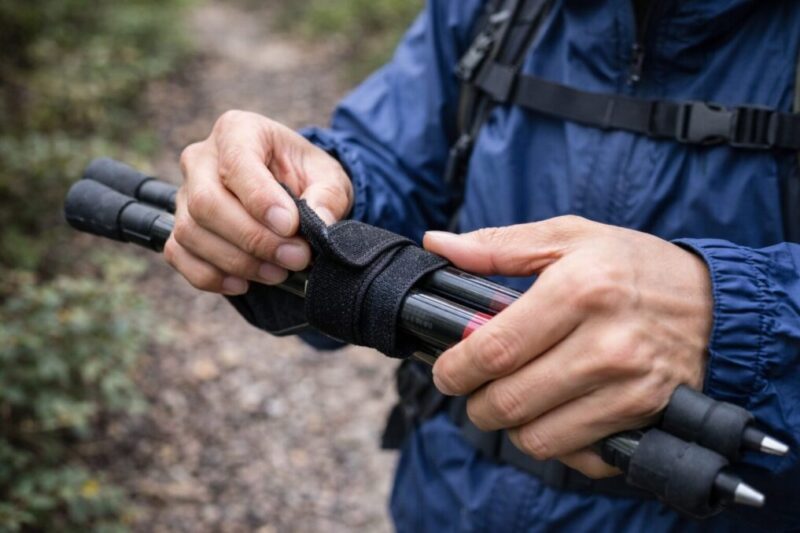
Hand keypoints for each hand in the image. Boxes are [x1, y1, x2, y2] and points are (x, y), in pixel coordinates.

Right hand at [165, 110, 353, 294]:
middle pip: (207, 202)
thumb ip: (327, 197)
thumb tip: (319, 223)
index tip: (290, 227)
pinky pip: (179, 255)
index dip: (261, 200)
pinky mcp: (180, 226)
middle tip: (295, 257)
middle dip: (253, 239)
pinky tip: (244, 283)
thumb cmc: (306, 176)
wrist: (292, 189)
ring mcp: (184, 193)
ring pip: (191, 232)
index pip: (237, 163)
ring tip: (278, 271)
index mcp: (238, 130)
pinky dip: (210, 276)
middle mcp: (201, 158)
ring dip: (238, 262)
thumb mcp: (329, 177)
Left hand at [424, 216, 712, 477]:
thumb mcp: (569, 238)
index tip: (445, 371)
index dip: (455, 369)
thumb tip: (439, 243)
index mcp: (579, 290)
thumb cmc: (634, 267)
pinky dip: (556, 444)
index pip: (494, 349)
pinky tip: (555, 415)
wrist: (716, 304)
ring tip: (512, 400)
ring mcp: (629, 388)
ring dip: (511, 426)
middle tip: (474, 389)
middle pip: (509, 401)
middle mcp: (606, 344)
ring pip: (537, 437)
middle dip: (476, 403)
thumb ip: (498, 245)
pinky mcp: (644, 418)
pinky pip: (579, 455)